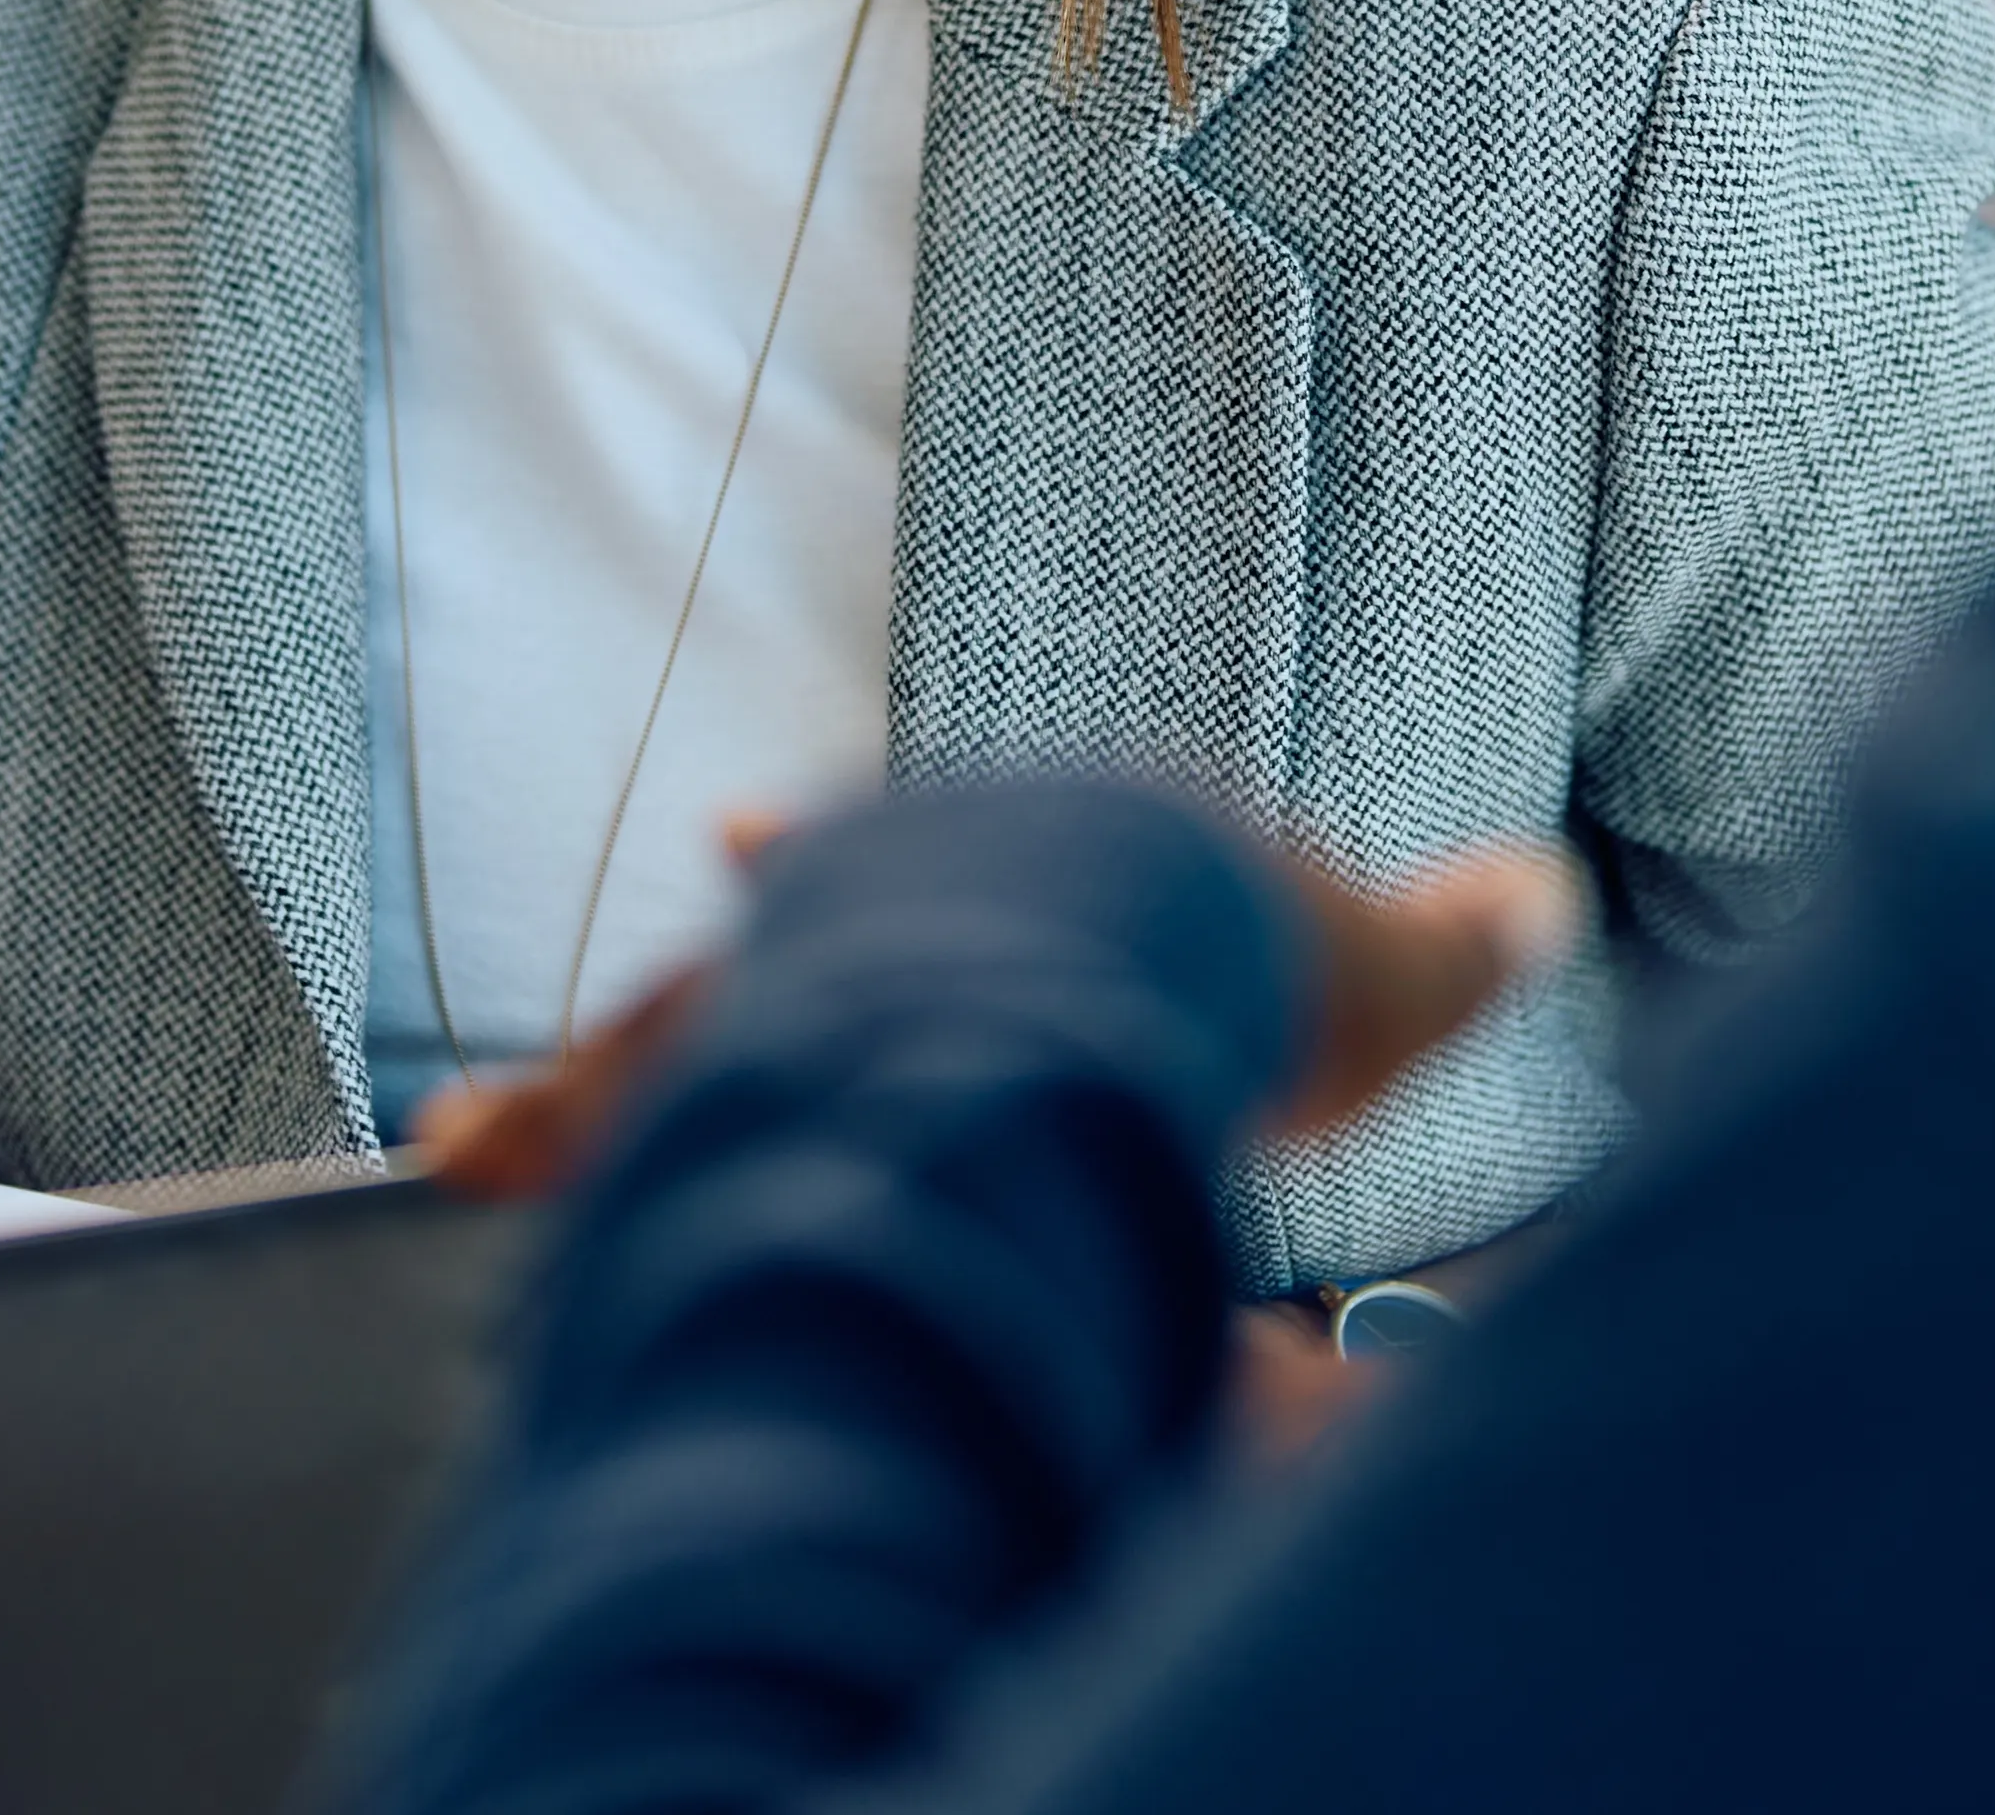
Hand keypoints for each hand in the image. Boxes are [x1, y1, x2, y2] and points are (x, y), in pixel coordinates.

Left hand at [414, 817, 1581, 1203]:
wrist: (1121, 951)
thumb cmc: (1247, 964)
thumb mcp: (1385, 968)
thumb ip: (1460, 937)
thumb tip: (1540, 891)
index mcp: (1035, 872)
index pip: (974, 869)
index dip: (919, 874)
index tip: (801, 843)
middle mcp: (885, 894)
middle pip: (804, 913)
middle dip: (762, 940)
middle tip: (705, 933)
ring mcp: (790, 965)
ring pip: (673, 1010)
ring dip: (591, 1073)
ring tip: (487, 1130)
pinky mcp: (725, 1050)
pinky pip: (600, 1098)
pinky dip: (534, 1126)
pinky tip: (454, 1150)